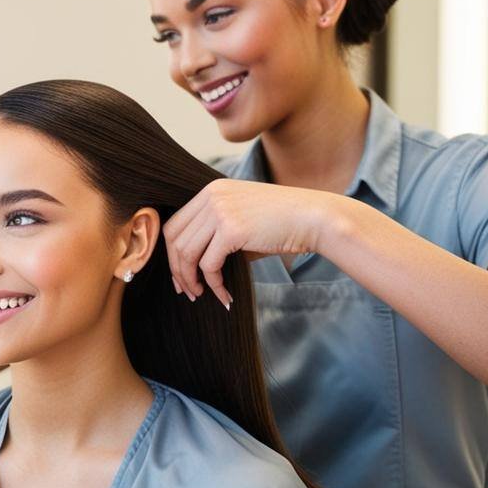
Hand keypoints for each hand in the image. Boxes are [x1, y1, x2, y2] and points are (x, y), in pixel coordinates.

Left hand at [162, 179, 345, 306]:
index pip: (176, 224)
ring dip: (191, 280)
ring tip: (201, 296)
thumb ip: (214, 238)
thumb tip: (189, 269)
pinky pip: (208, 264)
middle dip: (176, 269)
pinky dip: (213, 285)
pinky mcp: (231, 228)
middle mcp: (212, 196)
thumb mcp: (241, 225)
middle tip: (186, 291)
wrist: (315, 218)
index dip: (172, 254)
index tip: (180, 277)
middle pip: (174, 238)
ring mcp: (220, 210)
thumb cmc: (282, 225)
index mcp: (212, 191)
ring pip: (187, 253)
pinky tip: (224, 296)